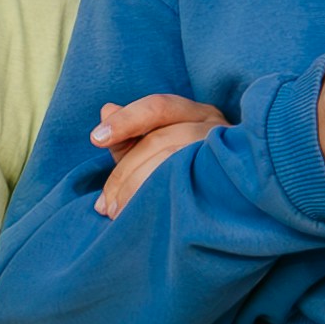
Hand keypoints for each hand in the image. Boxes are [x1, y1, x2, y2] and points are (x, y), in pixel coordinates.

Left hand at [87, 90, 219, 208]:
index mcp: (198, 114)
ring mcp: (226, 155)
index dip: (125, 120)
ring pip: (173, 164)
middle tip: (105, 205)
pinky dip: (160, 201)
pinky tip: (143, 216)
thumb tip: (106, 109)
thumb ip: (130, 136)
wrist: (228, 214)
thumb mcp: (155, 153)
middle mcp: (216, 127)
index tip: (95, 139)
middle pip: (159, 140)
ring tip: (116, 213)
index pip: (158, 107)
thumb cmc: (184, 175)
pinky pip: (189, 190)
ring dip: (138, 190)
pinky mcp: (229, 182)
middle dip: (125, 173)